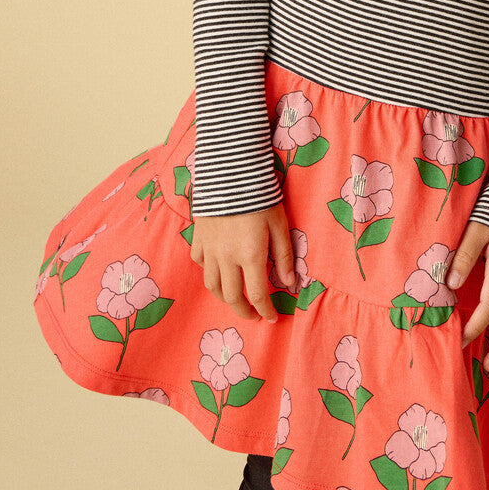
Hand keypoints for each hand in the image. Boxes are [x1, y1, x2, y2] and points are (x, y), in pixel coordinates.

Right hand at [190, 203, 293, 323]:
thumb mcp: (280, 225)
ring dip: (224, 297)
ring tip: (235, 299)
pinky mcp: (198, 238)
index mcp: (250, 255)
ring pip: (211, 285)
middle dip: (244, 311)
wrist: (231, 172)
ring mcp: (209, 249)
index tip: (271, 317)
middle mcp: (226, 257)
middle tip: (253, 315)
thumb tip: (290, 283)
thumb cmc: (261, 197)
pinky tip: (218, 270)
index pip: (257, 295)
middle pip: (231, 296)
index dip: (265, 310)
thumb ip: (284, 255)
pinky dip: (208, 271)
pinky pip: (200, 263)